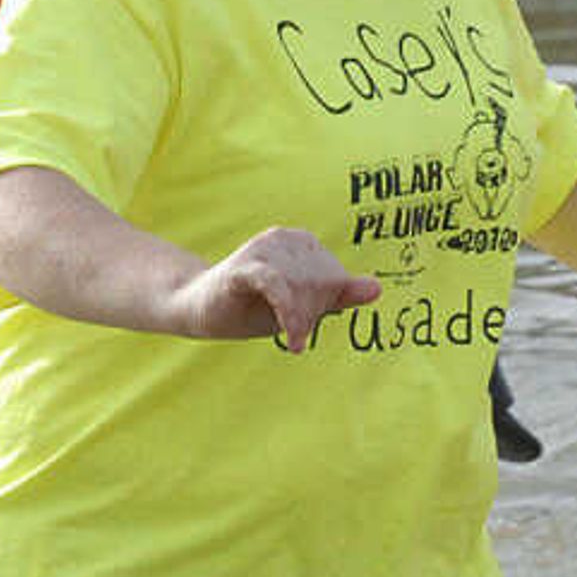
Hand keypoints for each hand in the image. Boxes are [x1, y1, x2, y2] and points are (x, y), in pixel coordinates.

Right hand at [168, 227, 378, 350]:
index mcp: (300, 242)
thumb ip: (337, 295)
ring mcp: (261, 250)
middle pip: (320, 283)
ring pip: (303, 287)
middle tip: (293, 330)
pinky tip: (293, 338)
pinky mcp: (241, 268)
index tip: (311, 325)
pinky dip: (289, 315)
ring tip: (286, 331)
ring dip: (299, 319)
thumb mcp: (300, 305)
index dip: (326, 305)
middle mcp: (283, 238)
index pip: (334, 276)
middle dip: (311, 314)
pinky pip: (277, 286)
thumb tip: (378, 288)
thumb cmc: (254, 308)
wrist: (198, 309)